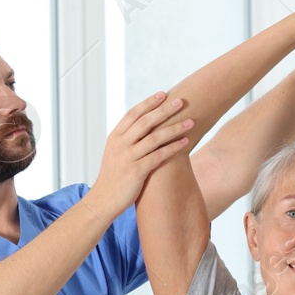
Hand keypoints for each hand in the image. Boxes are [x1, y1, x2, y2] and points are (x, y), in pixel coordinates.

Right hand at [86, 91, 193, 220]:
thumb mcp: (115, 154)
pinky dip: (173, 148)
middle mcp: (120, 145)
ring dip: (174, 128)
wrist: (103, 200)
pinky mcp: (136, 172)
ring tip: (190, 121)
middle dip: (164, 110)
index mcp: (114, 138)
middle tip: (180, 101)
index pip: (132, 114)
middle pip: (145, 122)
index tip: (163, 94)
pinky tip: (185, 142)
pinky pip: (158, 156)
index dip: (148, 103)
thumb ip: (126, 140)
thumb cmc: (113, 177)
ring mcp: (128, 158)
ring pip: (154, 138)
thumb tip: (143, 127)